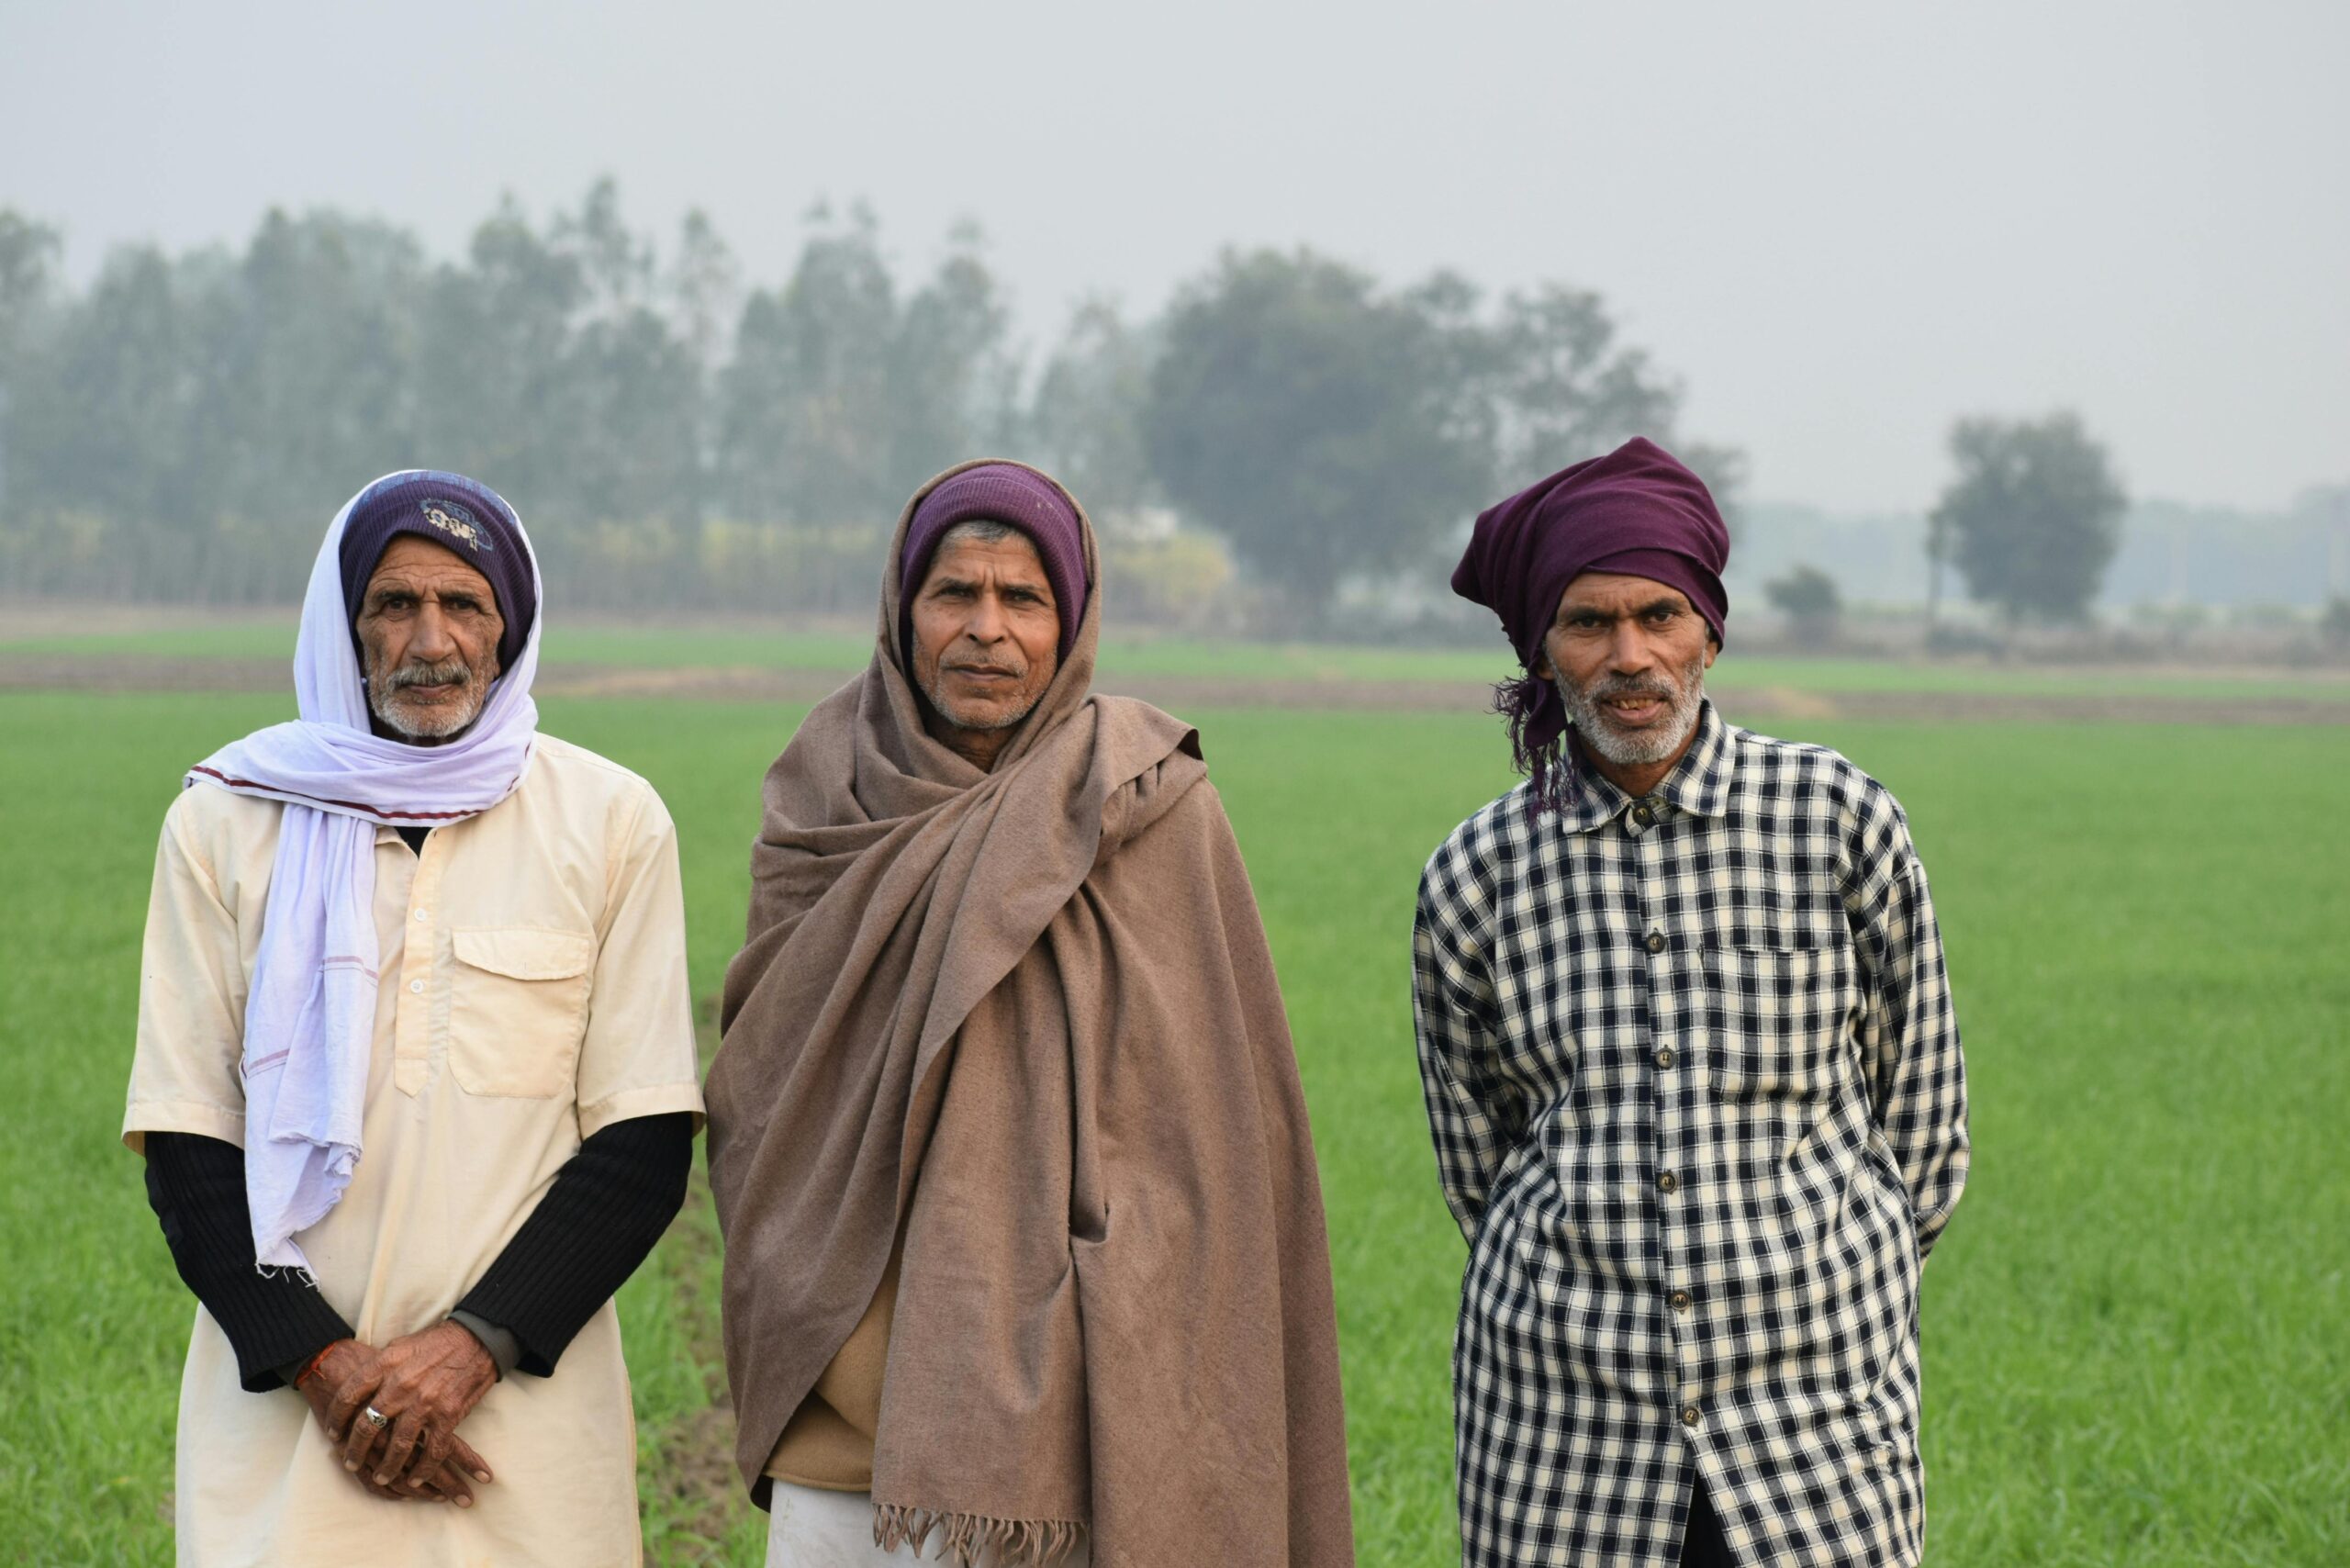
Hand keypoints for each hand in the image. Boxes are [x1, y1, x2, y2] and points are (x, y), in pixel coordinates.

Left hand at [310, 1326, 497, 1502]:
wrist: (477, 1340)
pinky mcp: (448, 1415)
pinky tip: (415, 1479)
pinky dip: (423, 1470)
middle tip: (350, 1463)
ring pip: (397, 1446)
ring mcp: (425, 1402)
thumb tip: (358, 1388)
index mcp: (386, 1364)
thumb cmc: (435, 1343)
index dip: (336, 1418)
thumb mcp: (399, 1345)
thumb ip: (378, 1367)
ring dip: (387, 1467)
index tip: (333, 1434)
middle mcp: (401, 1385)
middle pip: (367, 1425)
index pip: (349, 1396)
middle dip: (355, 1450)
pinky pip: (432, 1451)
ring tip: (381, 1476)